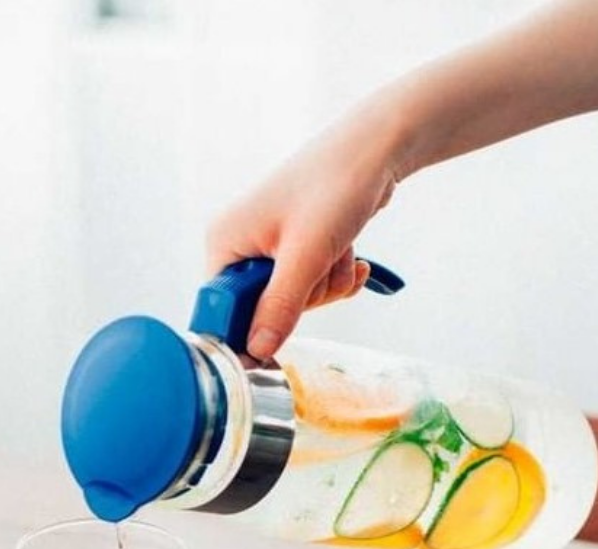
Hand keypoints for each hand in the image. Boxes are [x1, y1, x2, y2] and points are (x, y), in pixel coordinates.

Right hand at [206, 102, 400, 359]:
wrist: (376, 148)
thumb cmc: (335, 185)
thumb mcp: (306, 255)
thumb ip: (279, 307)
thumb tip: (257, 351)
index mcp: (225, 243)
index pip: (221, 309)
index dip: (249, 327)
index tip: (280, 331)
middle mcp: (241, 245)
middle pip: (263, 310)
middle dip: (303, 298)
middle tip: (320, 267)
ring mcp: (269, 247)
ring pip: (295, 300)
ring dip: (326, 284)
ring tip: (338, 250)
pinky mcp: (297, 248)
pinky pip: (313, 286)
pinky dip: (335, 276)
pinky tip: (350, 255)